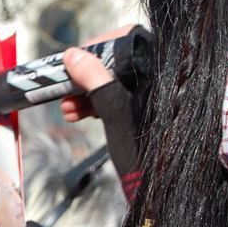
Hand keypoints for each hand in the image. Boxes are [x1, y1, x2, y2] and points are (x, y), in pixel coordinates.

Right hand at [60, 25, 149, 184]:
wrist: (162, 188)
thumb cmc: (146, 150)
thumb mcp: (114, 110)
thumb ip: (95, 79)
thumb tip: (73, 55)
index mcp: (160, 70)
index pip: (128, 39)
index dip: (99, 46)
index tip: (76, 59)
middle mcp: (160, 79)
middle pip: (116, 62)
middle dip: (85, 76)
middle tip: (65, 88)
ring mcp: (152, 98)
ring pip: (113, 83)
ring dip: (85, 94)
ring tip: (67, 109)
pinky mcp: (145, 113)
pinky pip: (116, 100)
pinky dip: (95, 105)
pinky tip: (77, 115)